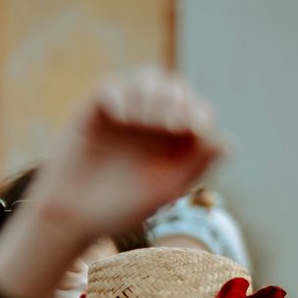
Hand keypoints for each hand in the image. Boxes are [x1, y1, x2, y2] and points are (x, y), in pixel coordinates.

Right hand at [0, 70, 222, 297]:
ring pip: (146, 80)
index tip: (192, 130)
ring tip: (142, 120)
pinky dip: (121, 96)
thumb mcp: (164, 190)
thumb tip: (226, 142)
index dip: (198, 113)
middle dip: (174, 101)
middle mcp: (149, 123)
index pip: (195, 111)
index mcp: (171, 141)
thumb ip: (195, 165)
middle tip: (166, 124)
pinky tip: (121, 117)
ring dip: (150, 94)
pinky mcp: (93, 112)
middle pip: (174, 88)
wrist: (71, 218)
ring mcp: (121, 114)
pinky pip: (111, 88)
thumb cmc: (118, 211)